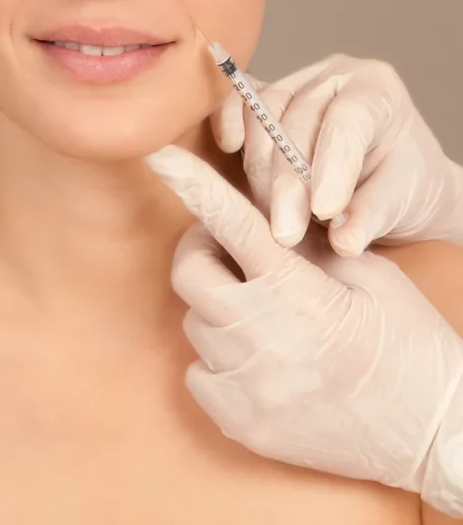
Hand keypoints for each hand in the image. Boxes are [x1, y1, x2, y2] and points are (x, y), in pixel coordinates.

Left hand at [146, 144, 462, 501]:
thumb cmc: (410, 346)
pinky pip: (198, 375)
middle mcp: (262, 337)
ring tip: (262, 313)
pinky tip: (258, 358)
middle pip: (190, 273)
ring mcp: (248, 387)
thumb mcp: (370, 277)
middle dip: (204, 251)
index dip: (190, 183)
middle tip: (233, 251)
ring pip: (194, 324)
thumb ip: (307, 243)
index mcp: (298, 291)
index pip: (231, 222)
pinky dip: (217, 359)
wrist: (434, 436)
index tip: (157, 155)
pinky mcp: (242, 424)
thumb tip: (261, 215)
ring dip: (217, 307)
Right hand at [210, 54, 462, 253]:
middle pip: (299, 121)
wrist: (388, 180)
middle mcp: (334, 77)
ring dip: (262, 172)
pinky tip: (230, 148)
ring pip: (264, 115)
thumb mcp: (402, 202)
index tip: (324, 210)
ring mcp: (296, 82)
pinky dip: (229, 122)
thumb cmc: (402, 184)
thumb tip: (343, 241)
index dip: (332, 165)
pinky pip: (239, 100)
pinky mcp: (264, 98)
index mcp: (378, 89)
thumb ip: (372, 216)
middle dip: (289, 183)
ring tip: (276, 217)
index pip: (348, 120)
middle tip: (287, 233)